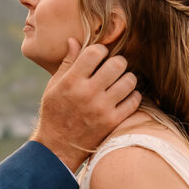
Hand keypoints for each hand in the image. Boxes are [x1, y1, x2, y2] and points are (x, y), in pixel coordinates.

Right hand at [33, 39, 140, 170]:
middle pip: (117, 64)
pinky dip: (133, 95)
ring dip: (127, 78)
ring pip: (129, 81)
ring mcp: (102, 108)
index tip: (100, 56)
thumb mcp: (54, 86)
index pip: (95, 52)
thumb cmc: (54, 113)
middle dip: (118, 62)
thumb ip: (67, 63)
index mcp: (72, 81)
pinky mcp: (112, 122)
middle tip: (114, 67)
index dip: (100, 50)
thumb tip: (74, 40)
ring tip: (121, 81)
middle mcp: (88, 93)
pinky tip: (125, 96)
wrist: (57, 147)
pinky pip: (134, 101)